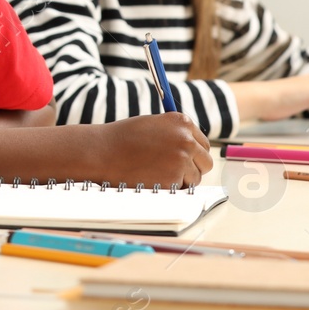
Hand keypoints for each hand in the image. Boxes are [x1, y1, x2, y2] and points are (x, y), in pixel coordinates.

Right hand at [88, 113, 211, 187]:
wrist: (102, 151)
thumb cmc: (122, 139)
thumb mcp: (153, 125)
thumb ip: (174, 133)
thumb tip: (191, 148)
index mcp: (182, 122)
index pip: (202, 142)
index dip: (193, 153)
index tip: (183, 158)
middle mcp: (186, 138)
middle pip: (206, 160)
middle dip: (193, 167)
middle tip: (174, 170)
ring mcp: (182, 158)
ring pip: (196, 177)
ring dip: (182, 179)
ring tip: (158, 173)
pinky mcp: (175, 177)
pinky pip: (182, 188)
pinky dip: (170, 187)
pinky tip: (153, 178)